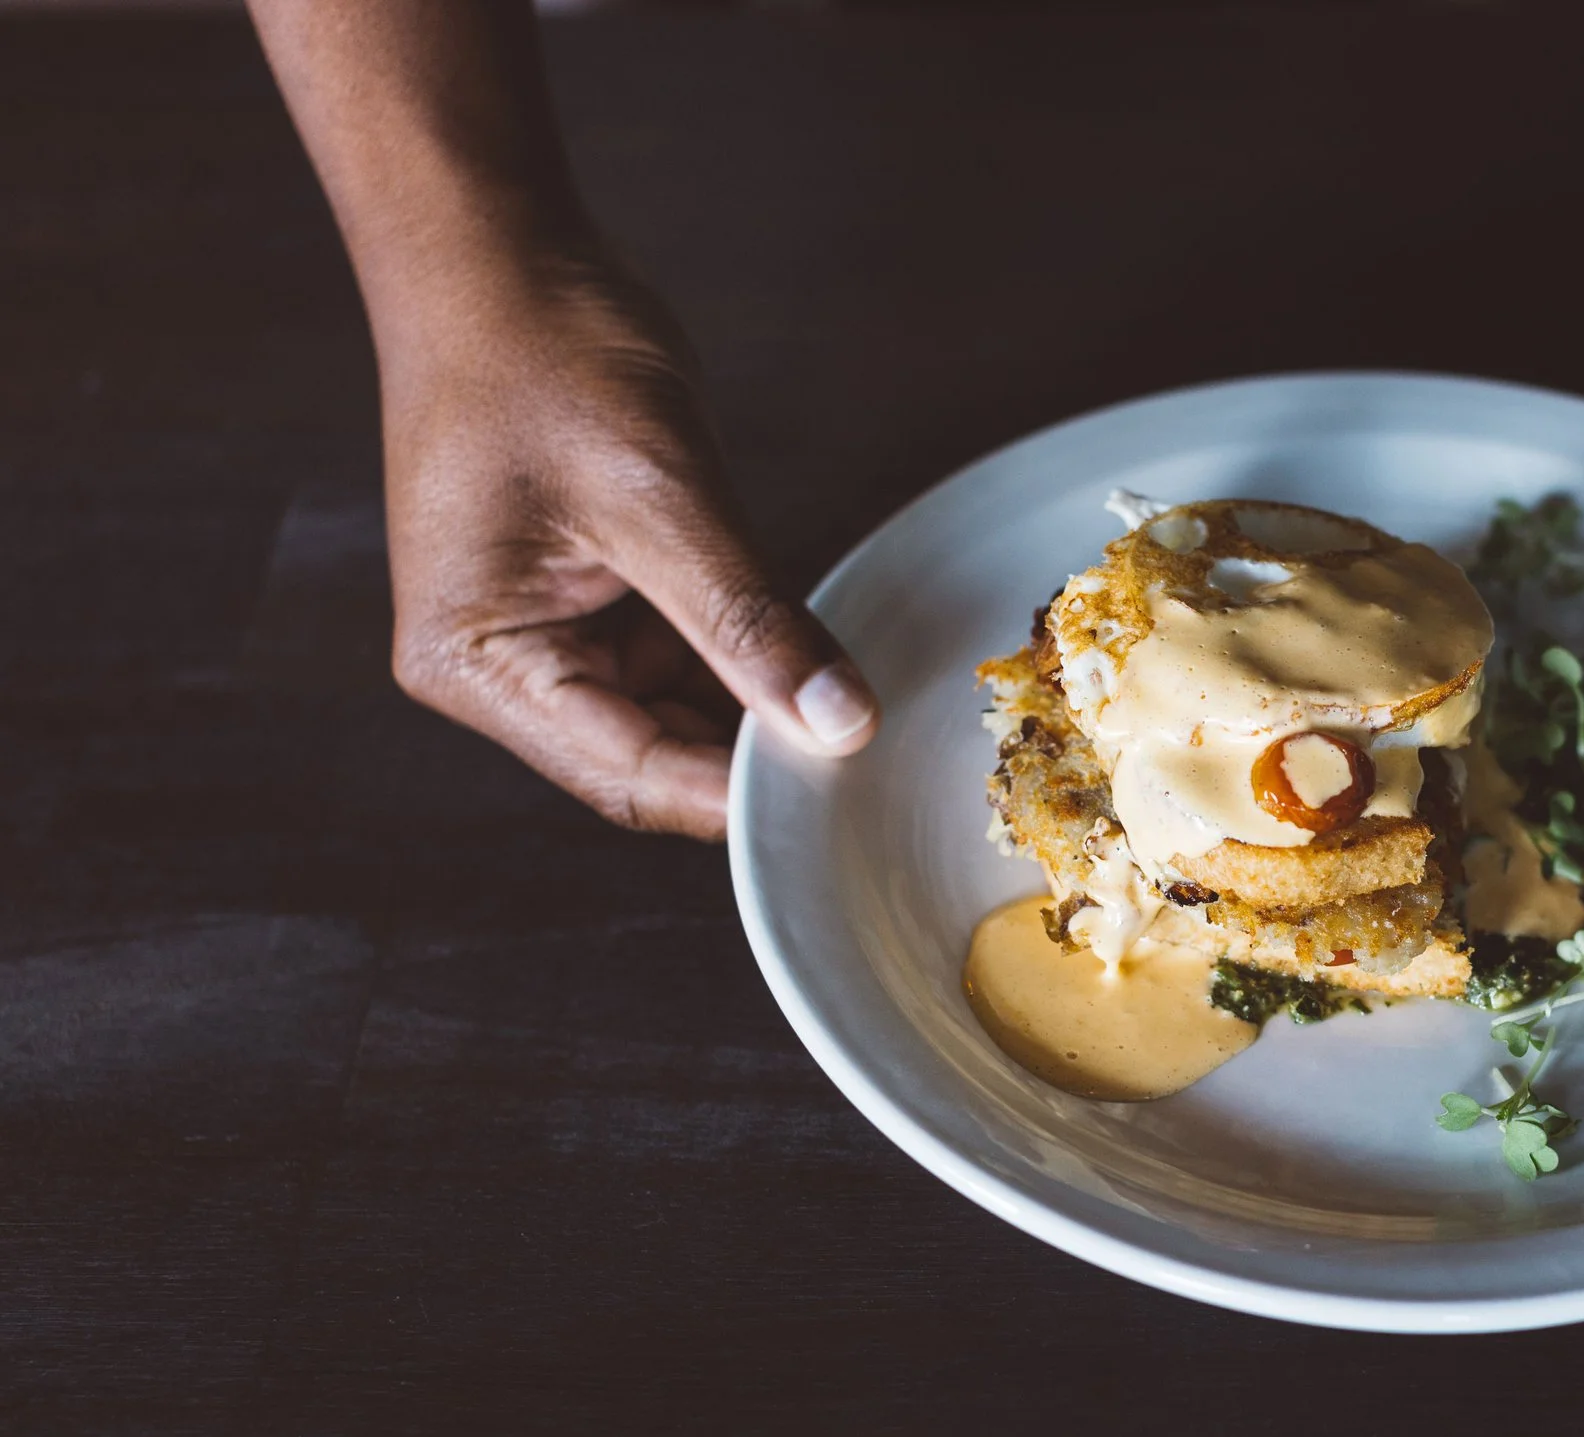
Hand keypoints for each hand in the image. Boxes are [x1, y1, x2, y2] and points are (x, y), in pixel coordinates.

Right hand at [377, 249, 875, 839]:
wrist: (497, 250)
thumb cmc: (541, 349)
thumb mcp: (659, 493)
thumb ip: (748, 620)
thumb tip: (836, 724)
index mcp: (476, 661)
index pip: (626, 773)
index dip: (737, 794)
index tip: (839, 798)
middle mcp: (496, 668)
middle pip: (647, 759)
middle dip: (753, 759)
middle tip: (867, 765)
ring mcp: (539, 635)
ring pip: (672, 715)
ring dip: (758, 711)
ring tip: (855, 714)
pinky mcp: (585, 600)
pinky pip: (677, 659)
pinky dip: (744, 660)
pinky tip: (817, 663)